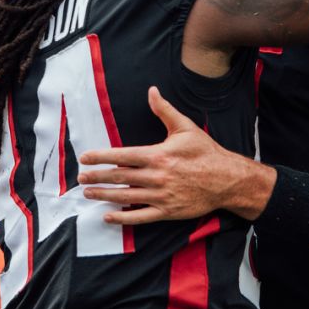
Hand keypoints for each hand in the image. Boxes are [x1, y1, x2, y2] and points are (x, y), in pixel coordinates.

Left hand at [78, 87, 272, 224]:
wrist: (227, 180)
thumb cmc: (206, 152)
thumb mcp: (186, 127)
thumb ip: (164, 110)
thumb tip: (152, 91)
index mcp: (158, 155)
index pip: (122, 156)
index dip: (101, 157)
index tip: (85, 157)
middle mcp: (157, 176)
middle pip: (120, 177)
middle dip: (97, 177)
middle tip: (81, 177)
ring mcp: (161, 195)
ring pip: (126, 197)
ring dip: (104, 195)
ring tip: (88, 193)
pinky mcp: (167, 211)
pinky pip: (140, 216)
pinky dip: (123, 217)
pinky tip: (108, 215)